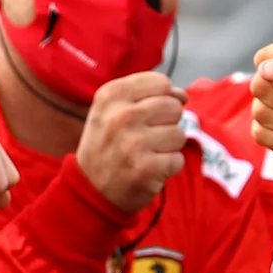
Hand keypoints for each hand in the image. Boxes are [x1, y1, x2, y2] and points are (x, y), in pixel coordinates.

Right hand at [76, 70, 186, 210]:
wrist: (90, 189)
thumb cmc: (108, 144)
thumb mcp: (112, 110)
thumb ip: (147, 95)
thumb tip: (182, 95)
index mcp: (111, 95)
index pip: (161, 83)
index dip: (163, 98)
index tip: (147, 114)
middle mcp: (121, 116)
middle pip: (174, 107)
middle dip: (167, 123)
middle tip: (145, 138)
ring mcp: (134, 143)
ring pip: (179, 134)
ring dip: (168, 147)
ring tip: (145, 154)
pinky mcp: (146, 169)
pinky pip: (178, 159)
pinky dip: (168, 167)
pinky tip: (148, 169)